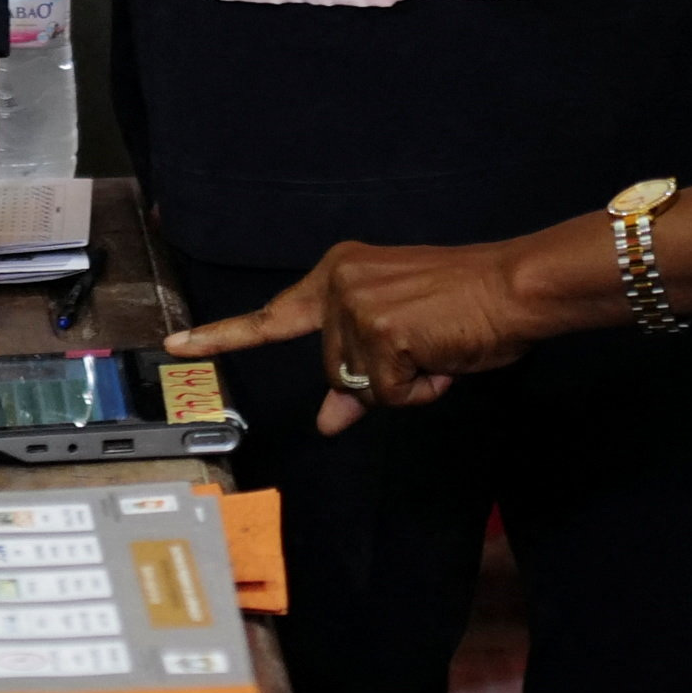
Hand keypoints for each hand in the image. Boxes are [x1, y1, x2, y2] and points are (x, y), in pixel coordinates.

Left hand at [167, 237, 543, 433]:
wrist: (517, 286)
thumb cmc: (469, 306)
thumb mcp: (405, 340)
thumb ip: (358, 377)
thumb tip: (328, 422)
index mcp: (340, 271)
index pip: (271, 315)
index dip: (220, 336)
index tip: (174, 346)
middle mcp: (339, 281)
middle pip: (333, 371)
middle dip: (380, 377)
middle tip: (426, 348)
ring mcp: (354, 305)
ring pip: (357, 387)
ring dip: (403, 384)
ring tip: (439, 349)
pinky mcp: (378, 330)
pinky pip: (386, 396)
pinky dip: (420, 391)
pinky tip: (443, 358)